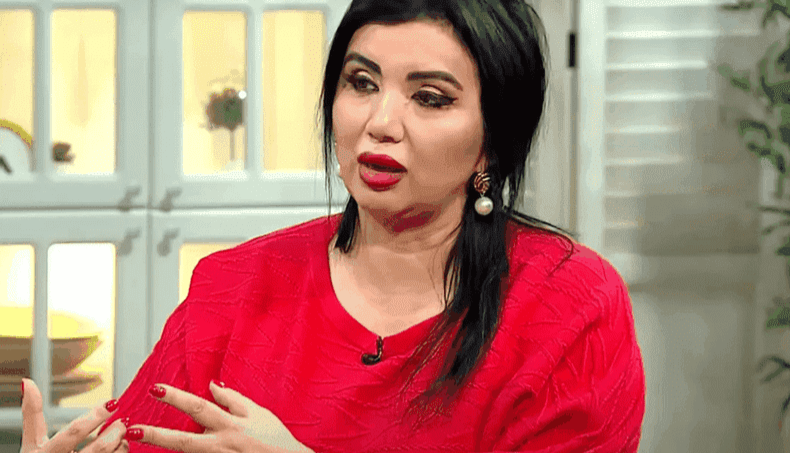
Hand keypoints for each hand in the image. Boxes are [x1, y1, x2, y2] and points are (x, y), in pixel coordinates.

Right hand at [19, 378, 129, 452]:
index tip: (113, 403)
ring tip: (123, 434)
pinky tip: (121, 449)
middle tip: (122, 421)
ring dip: (121, 445)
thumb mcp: (31, 442)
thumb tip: (28, 382)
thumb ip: (32, 414)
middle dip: (114, 432)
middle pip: (97, 448)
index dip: (95, 416)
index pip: (74, 432)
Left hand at [126, 381, 312, 452]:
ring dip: (165, 451)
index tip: (155, 388)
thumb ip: (233, 400)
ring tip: (140, 444)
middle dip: (157, 435)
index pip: (198, 407)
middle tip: (132, 431)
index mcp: (231, 425)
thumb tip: (211, 386)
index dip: (176, 397)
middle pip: (183, 440)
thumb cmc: (275, 437)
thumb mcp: (258, 412)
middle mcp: (221, 445)